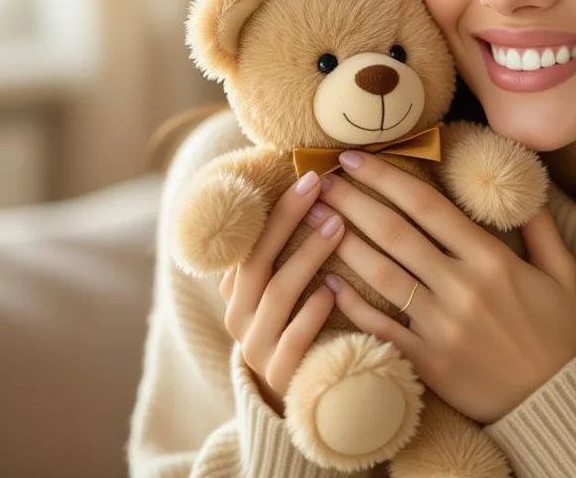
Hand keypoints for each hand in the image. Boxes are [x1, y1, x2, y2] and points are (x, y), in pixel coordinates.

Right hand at [218, 169, 344, 415]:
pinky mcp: (280, 375)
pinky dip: (311, 312)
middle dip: (287, 219)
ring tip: (338, 226)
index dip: (276, 207)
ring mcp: (257, 347)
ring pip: (277, 293)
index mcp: (238, 290)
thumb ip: (288, 251)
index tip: (308, 176)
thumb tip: (318, 189)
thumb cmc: (304, 328)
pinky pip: (293, 339)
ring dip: (307, 256)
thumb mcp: (287, 289)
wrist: (304, 400)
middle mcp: (239, 316)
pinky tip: (332, 289)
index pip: (248, 240)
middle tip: (319, 187)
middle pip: (258, 258)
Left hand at [306, 152, 575, 424]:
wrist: (555, 403)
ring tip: (310, 216)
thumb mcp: (561, 272)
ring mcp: (441, 326)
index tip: (356, 158)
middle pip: (395, 233)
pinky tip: (325, 280)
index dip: (387, 177)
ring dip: (341, 241)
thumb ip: (540, 224)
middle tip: (320, 177)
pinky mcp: (427, 361)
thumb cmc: (557, 334)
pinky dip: (351, 303)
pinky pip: (381, 326)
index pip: (428, 206)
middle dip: (353, 200)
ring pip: (381, 274)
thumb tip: (525, 179)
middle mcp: (462, 288)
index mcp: (492, 260)